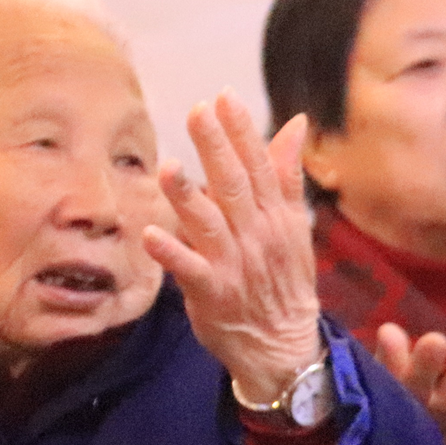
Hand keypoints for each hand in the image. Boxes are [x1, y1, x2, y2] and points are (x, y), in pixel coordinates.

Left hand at [143, 91, 321, 405]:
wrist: (283, 346)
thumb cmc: (283, 282)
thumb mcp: (293, 226)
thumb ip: (286, 174)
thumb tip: (295, 123)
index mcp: (275, 217)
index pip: (259, 167)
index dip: (242, 132)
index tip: (224, 98)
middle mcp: (256, 237)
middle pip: (234, 186)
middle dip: (216, 148)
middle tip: (198, 111)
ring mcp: (234, 266)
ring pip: (209, 224)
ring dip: (187, 196)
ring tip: (167, 167)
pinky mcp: (212, 293)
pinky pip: (188, 270)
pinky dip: (171, 253)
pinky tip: (149, 234)